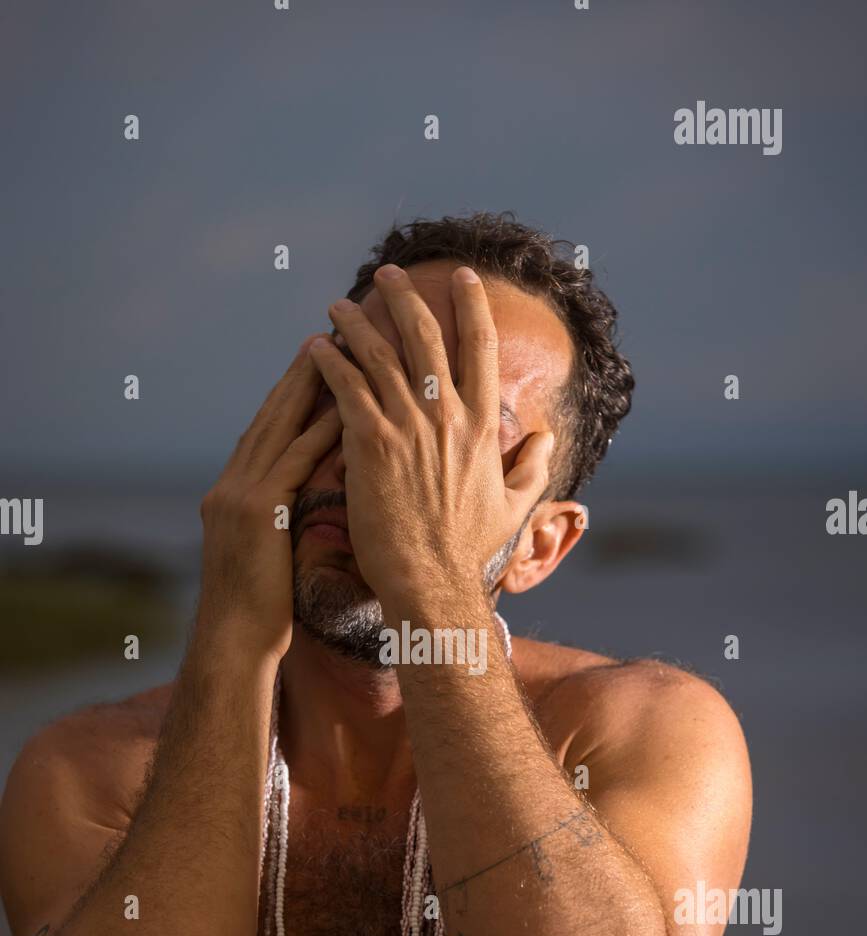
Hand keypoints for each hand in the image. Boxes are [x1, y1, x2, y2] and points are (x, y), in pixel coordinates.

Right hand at [196, 337, 340, 660]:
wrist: (233, 643)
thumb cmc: (258, 613)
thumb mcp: (265, 557)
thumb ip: (277, 522)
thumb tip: (298, 507)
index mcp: (232, 494)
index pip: (266, 432)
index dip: (289, 395)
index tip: (316, 362)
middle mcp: (230, 485)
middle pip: (270, 416)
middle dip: (300, 374)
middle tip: (328, 334)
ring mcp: (238, 495)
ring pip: (279, 427)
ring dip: (310, 387)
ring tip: (339, 351)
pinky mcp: (256, 512)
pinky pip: (294, 461)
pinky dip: (319, 432)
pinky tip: (347, 408)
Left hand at [309, 266, 553, 608]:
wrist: (431, 581)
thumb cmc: (470, 552)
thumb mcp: (515, 507)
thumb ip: (533, 467)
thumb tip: (547, 439)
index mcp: (483, 425)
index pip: (481, 347)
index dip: (472, 306)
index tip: (463, 277)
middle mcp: (448, 415)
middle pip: (426, 336)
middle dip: (405, 298)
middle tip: (387, 275)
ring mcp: (408, 426)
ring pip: (379, 354)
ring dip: (357, 323)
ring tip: (339, 304)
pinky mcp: (371, 444)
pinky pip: (346, 387)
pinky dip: (330, 361)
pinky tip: (315, 347)